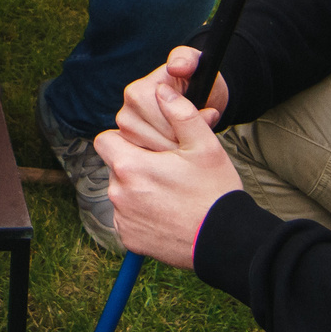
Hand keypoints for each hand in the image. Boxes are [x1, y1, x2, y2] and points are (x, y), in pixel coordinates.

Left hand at [95, 55, 244, 269]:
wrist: (224, 240)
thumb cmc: (215, 191)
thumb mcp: (205, 145)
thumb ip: (180, 113)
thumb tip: (163, 91)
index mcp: (131, 166)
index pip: (106, 140)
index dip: (124, 139)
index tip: (146, 146)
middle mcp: (119, 194)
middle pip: (116, 167)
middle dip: (135, 164)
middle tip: (166, 171)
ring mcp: (123, 219)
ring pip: (121, 193)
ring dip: (138, 190)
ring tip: (170, 194)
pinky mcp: (129, 239)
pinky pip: (127, 219)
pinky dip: (141, 214)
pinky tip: (167, 213)